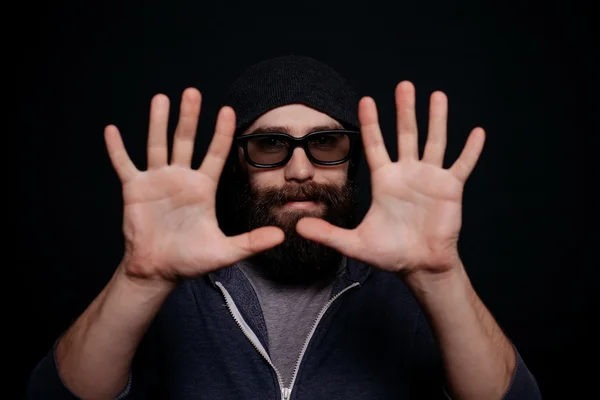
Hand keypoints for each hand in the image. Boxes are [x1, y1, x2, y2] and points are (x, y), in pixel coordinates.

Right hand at [104, 88, 283, 283]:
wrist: (158, 270)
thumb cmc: (190, 260)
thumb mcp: (224, 251)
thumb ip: (251, 241)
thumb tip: (281, 235)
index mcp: (203, 188)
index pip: (216, 153)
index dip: (223, 133)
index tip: (229, 109)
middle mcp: (181, 178)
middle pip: (186, 141)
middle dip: (189, 117)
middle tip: (193, 92)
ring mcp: (157, 181)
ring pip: (157, 145)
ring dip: (158, 122)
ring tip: (161, 98)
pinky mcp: (135, 190)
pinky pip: (124, 165)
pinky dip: (117, 149)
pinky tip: (111, 130)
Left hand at [297, 81, 484, 276]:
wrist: (419, 265)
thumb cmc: (389, 253)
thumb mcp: (355, 243)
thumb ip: (327, 234)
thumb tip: (298, 227)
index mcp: (385, 180)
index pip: (375, 145)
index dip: (371, 124)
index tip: (365, 100)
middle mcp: (407, 173)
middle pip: (406, 134)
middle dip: (405, 110)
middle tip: (404, 85)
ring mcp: (430, 179)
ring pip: (435, 142)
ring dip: (437, 119)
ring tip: (437, 95)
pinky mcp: (450, 189)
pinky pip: (462, 165)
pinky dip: (470, 150)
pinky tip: (477, 132)